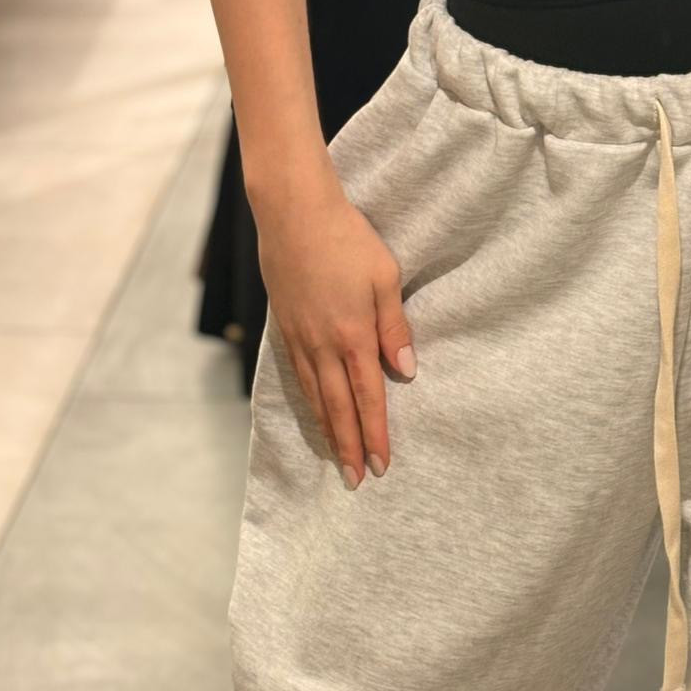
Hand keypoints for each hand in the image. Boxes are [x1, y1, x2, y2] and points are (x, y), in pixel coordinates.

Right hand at [251, 168, 416, 488]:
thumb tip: (405, 373)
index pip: (368, 398)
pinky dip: (309, 402)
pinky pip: (299, 376)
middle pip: (337, 408)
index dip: (376, 434)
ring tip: (337, 457)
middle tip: (357, 480)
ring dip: (327, 431)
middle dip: (349, 447)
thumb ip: (395, 329)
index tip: (382, 465)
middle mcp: (323, 345)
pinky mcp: (285, 326)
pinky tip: (315, 411)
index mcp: (353, 335)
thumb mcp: (385, 278)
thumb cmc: (347, 238)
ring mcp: (300, 337)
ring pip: (315, 396)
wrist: (292, 211)